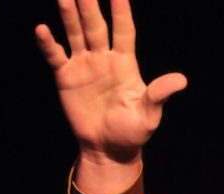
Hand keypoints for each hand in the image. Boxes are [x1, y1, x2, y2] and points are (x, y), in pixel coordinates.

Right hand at [35, 0, 185, 168]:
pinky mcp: (66, 77)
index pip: (124, 30)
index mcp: (125, 64)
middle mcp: (104, 59)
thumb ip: (159, 95)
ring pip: (75, 33)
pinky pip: (56, 56)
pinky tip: (42, 29)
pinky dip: (48, 43)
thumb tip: (181, 80)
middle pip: (96, 26)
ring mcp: (84, 65)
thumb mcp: (149, 115)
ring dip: (69, 15)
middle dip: (89, 5)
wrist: (108, 150)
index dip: (121, 10)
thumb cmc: (132, 132)